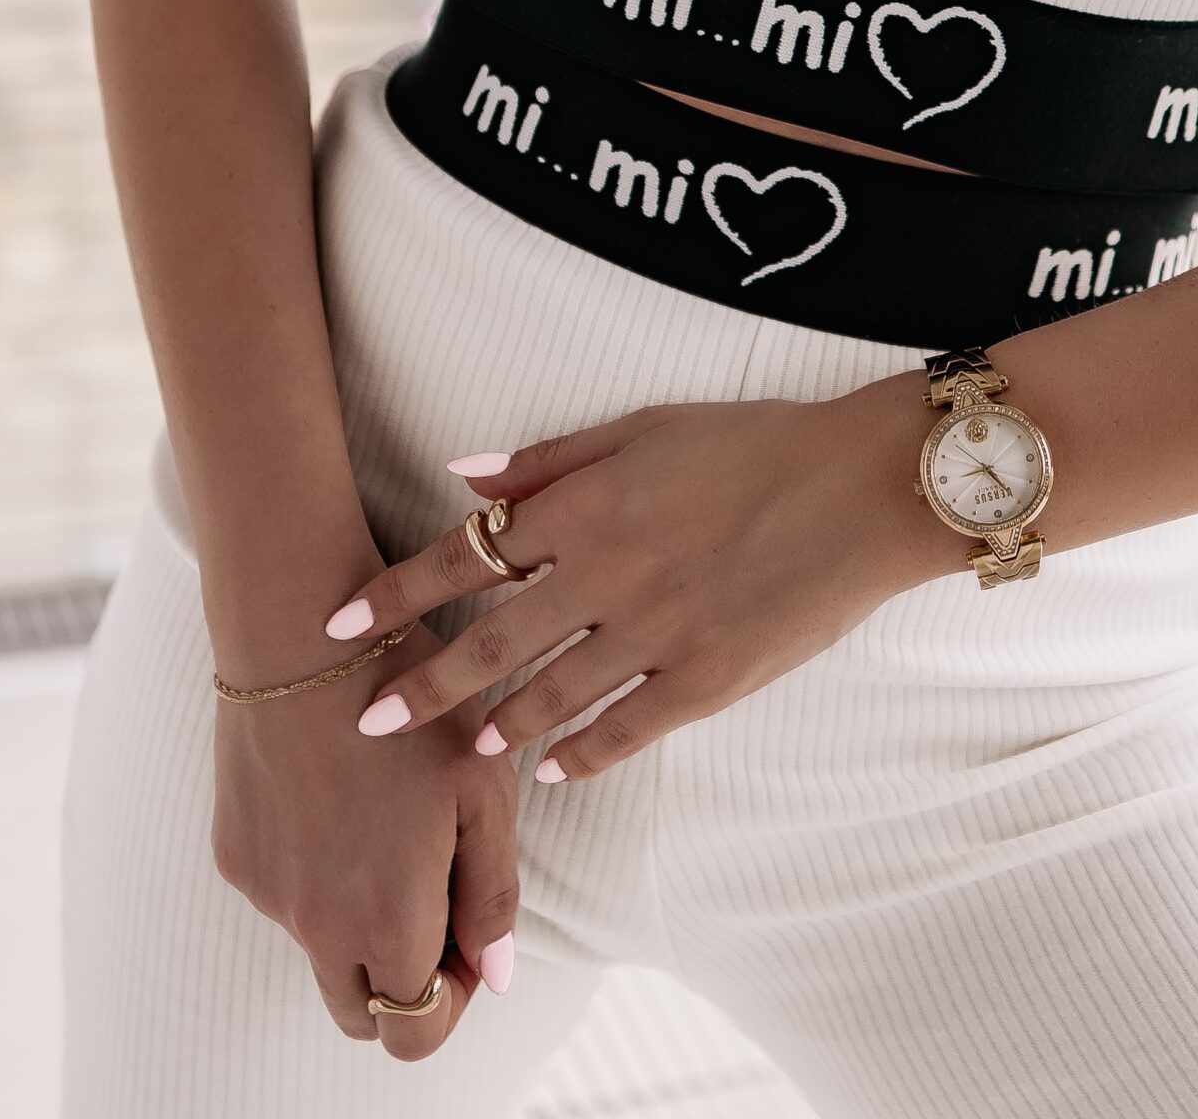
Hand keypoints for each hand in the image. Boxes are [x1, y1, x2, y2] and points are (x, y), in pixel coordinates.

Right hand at [211, 618, 518, 1056]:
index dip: (454, 1001)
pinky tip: (343, 794)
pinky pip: (284, 896)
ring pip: (321, 951)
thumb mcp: (482, 788)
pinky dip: (318, 875)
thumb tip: (498, 974)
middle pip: (361, 1015)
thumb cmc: (414, 702)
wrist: (302, 635)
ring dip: (360, 923)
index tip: (472, 942)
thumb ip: (492, 892)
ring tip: (393, 824)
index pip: (415, 1033)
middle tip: (436, 902)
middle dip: (403, 983)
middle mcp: (316, 925)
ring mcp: (268, 894)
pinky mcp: (233, 856)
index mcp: (387, 919)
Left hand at [318, 383, 945, 783]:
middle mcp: (610, 576)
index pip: (465, 557)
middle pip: (489, 642)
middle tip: (362, 722)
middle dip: (417, 686)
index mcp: (589, 508)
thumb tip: (462, 476)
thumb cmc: (755, 442)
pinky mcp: (708, 680)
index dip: (394, 595)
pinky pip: (627, 731)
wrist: (861, 487)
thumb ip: (550, 460)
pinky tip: (554, 770)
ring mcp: (658, 636)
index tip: (336, 627)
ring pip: (550, 696)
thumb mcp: (647, 427)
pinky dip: (583, 754)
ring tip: (459, 751)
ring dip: (495, 726)